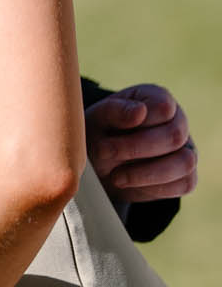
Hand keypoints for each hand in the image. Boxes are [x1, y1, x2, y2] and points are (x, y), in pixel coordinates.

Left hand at [86, 83, 197, 205]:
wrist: (100, 165)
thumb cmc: (101, 133)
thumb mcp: (98, 119)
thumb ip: (116, 111)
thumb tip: (140, 111)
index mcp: (158, 98)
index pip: (163, 107)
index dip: (139, 122)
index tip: (111, 132)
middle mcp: (178, 122)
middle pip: (174, 136)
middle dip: (135, 149)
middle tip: (104, 153)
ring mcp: (187, 149)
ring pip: (185, 162)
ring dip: (146, 174)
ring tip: (116, 177)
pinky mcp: (187, 176)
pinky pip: (185, 184)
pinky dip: (155, 188)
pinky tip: (131, 184)